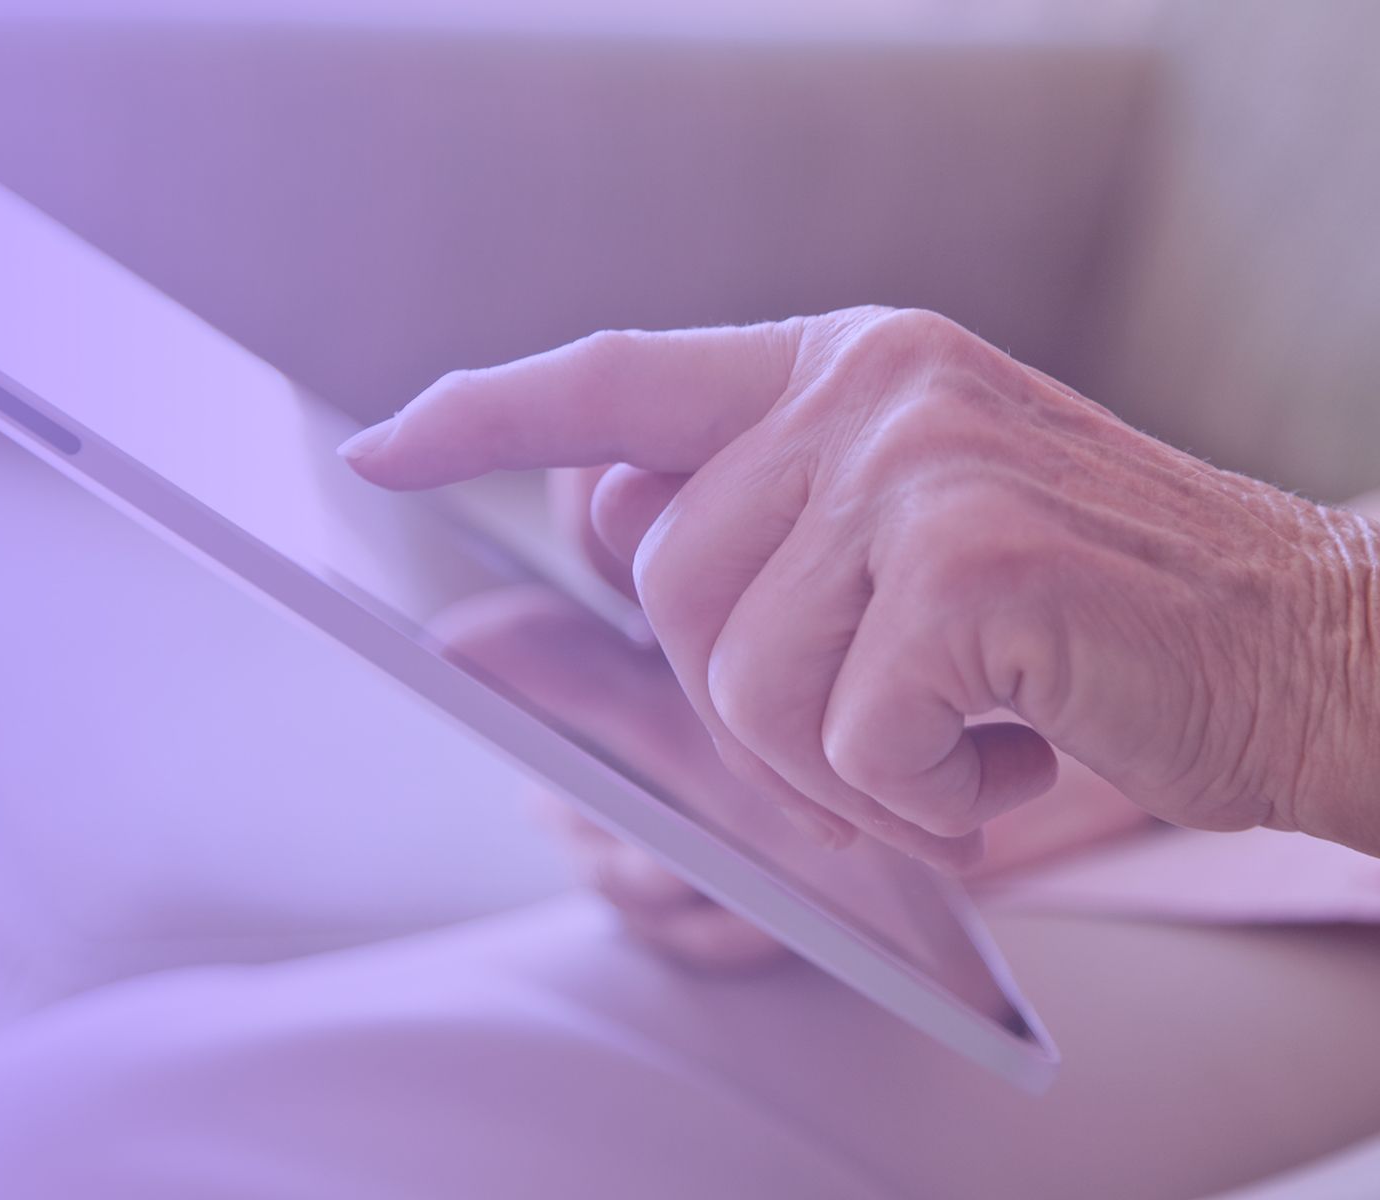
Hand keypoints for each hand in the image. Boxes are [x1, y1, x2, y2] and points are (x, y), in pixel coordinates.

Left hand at [348, 308, 1379, 861]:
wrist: (1316, 650)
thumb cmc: (1089, 626)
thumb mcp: (898, 559)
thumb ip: (736, 545)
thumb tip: (536, 573)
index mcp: (842, 368)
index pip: (616, 378)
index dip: (484, 415)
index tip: (381, 449)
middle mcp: (869, 386)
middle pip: (665, 584)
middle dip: (750, 700)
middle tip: (888, 718)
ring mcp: (918, 461)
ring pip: (739, 674)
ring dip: (837, 760)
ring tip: (959, 733)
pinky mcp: (966, 560)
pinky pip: (841, 734)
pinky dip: (916, 797)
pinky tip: (1007, 760)